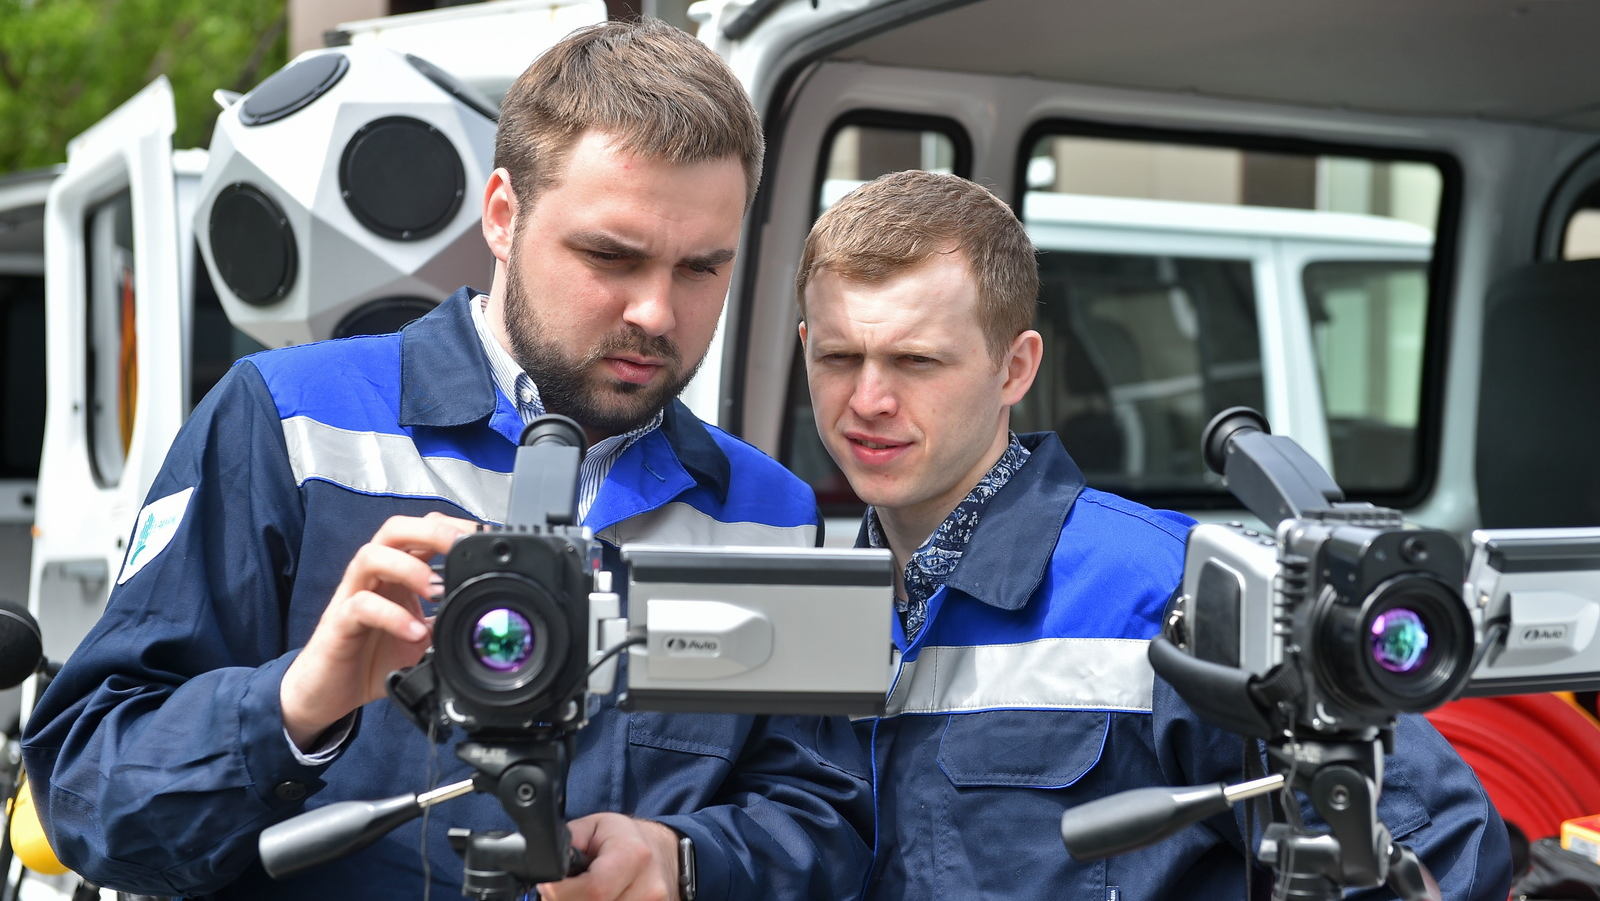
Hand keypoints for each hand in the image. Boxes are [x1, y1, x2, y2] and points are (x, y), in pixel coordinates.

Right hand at [279, 512, 476, 749]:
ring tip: (437, 589)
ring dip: (409, 567)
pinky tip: (413, 632)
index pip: (422, 531)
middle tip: (461, 546)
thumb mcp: (423, 639)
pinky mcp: (338, 623)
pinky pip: (360, 607)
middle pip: (395, 529)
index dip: (452, 526)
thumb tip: (486, 623)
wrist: (329, 693)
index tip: (483, 536)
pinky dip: (391, 615)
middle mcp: (374, 576)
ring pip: (371, 556)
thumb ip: (447, 623)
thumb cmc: (374, 657)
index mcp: (398, 573)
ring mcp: (353, 595)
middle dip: (431, 531)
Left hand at [537, 814, 680, 900]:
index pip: (593, 890)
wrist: (660, 852)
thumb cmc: (622, 838)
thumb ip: (568, 844)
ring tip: (583, 893)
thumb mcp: (592, 827)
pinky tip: (599, 899)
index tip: (548, 887)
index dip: (561, 893)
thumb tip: (546, 867)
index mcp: (633, 855)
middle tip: (563, 891)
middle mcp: (648, 887)